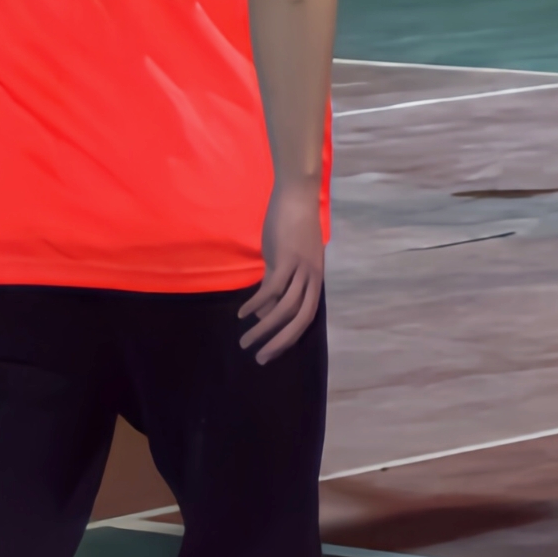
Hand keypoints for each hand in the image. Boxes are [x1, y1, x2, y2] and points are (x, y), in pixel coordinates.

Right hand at [237, 178, 325, 364]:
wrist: (297, 197)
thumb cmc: (291, 227)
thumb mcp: (286, 260)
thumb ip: (278, 284)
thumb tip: (264, 310)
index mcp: (315, 279)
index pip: (307, 316)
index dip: (290, 337)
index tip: (271, 354)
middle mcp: (313, 276)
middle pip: (301, 318)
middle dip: (281, 341)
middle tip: (260, 359)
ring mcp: (302, 268)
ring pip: (285, 308)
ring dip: (264, 328)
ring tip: (244, 341)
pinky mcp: (287, 258)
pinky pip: (272, 288)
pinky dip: (257, 303)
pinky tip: (242, 313)